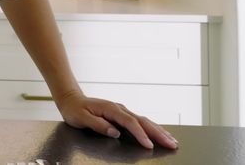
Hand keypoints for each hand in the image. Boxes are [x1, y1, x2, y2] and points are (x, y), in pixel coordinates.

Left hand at [56, 91, 177, 149]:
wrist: (71, 99)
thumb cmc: (74, 109)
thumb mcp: (81, 118)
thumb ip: (98, 125)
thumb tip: (115, 132)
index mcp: (110, 109)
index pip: (129, 122)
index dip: (140, 134)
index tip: (149, 145)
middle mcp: (119, 108)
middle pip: (142, 121)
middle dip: (158, 133)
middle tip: (172, 144)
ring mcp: (122, 111)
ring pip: (145, 121)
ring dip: (159, 131)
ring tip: (172, 141)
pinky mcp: (123, 115)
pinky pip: (140, 122)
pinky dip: (152, 128)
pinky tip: (160, 133)